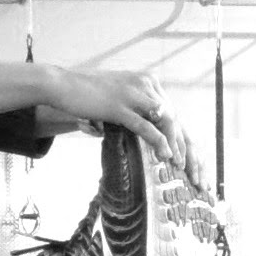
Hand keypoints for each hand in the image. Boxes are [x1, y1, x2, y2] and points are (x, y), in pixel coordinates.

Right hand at [50, 69, 205, 187]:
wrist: (61, 85)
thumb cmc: (86, 94)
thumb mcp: (118, 97)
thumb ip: (136, 109)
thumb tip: (150, 129)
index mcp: (148, 83)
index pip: (173, 113)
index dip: (184, 139)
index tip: (191, 163)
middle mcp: (146, 85)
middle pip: (175, 120)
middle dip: (187, 148)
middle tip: (194, 172)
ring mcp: (134, 94)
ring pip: (166, 122)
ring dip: (176, 146)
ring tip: (181, 167)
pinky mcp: (120, 106)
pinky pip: (145, 126)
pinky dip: (159, 142)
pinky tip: (165, 156)